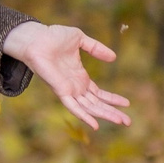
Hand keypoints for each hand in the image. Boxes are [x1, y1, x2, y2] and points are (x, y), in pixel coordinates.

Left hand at [1, 21, 130, 129]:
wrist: (35, 38)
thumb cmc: (52, 37)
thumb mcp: (80, 40)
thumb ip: (96, 49)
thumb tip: (113, 57)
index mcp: (79, 76)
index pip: (98, 93)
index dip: (112, 99)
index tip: (127, 104)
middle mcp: (74, 86)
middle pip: (96, 104)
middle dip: (113, 113)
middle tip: (128, 122)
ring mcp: (68, 89)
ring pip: (89, 108)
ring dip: (106, 115)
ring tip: (123, 122)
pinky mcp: (60, 90)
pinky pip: (73, 106)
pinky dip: (84, 116)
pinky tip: (96, 125)